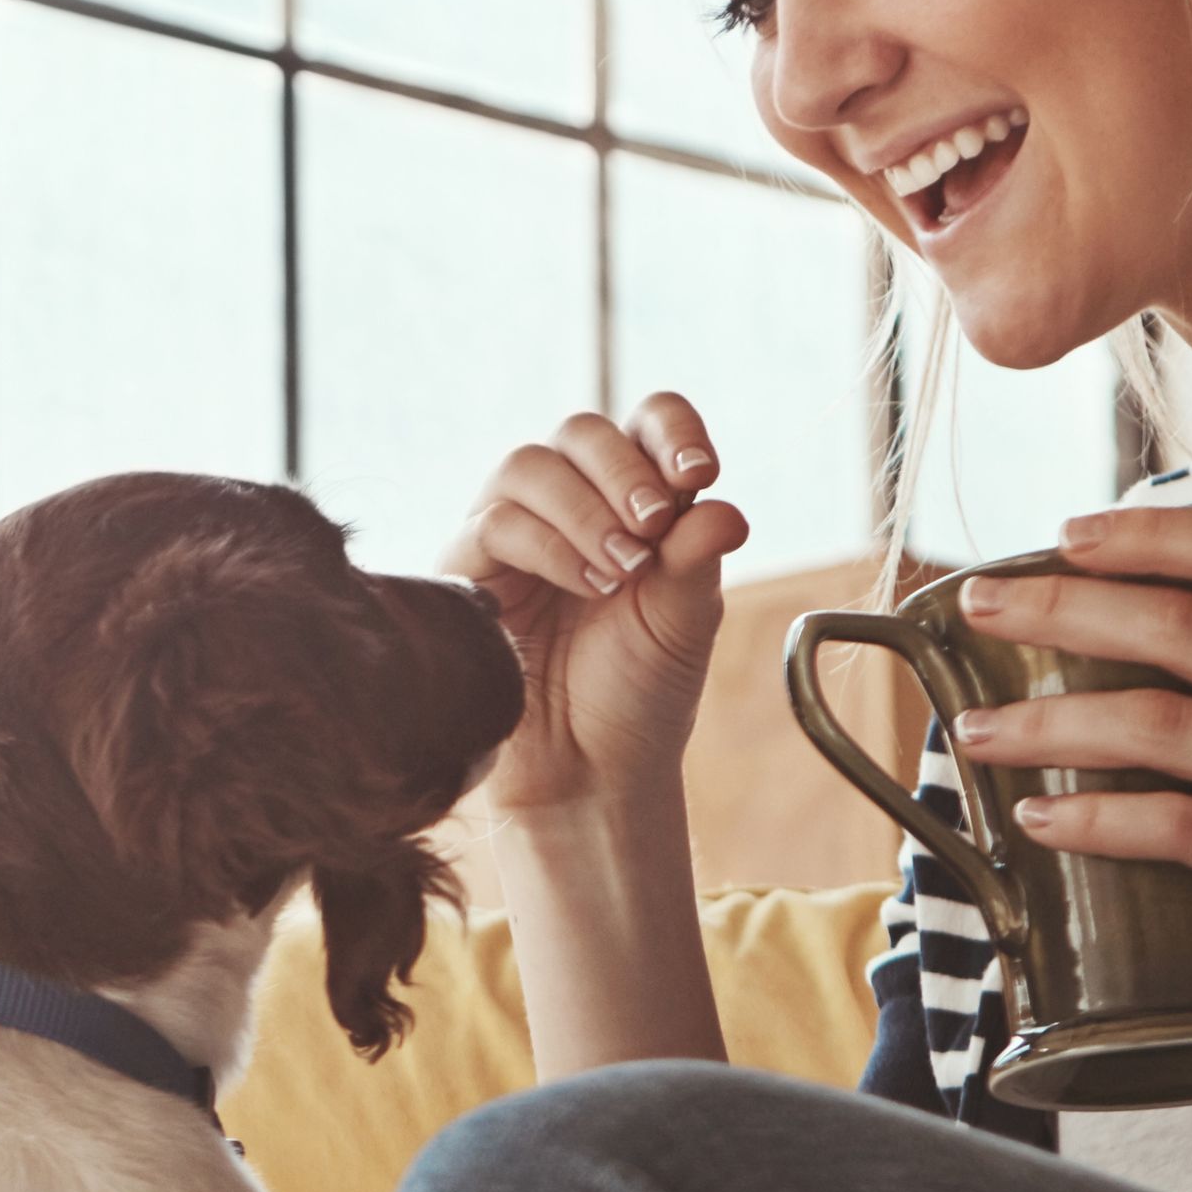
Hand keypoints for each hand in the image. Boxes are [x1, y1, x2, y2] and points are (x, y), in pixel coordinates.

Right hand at [451, 395, 750, 832]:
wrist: (589, 769)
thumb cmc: (638, 691)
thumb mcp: (684, 618)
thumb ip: (698, 555)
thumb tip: (723, 504)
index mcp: (632, 499)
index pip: (645, 422)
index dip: (670, 430)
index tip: (699, 473)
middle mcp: (569, 503)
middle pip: (580, 430)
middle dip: (623, 470)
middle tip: (653, 527)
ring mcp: (513, 532)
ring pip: (528, 465)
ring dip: (583, 510)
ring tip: (621, 571)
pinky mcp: (469, 570)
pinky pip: (495, 522)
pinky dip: (549, 545)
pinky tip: (587, 586)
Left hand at [955, 507, 1191, 1047]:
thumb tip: (1119, 627)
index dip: (1156, 532)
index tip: (1065, 533)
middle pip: (1187, 624)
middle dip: (1065, 608)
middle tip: (977, 609)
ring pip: (1166, 724)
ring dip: (1051, 721)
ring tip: (972, 730)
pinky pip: (1183, 829)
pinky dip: (1097, 818)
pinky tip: (1038, 817)